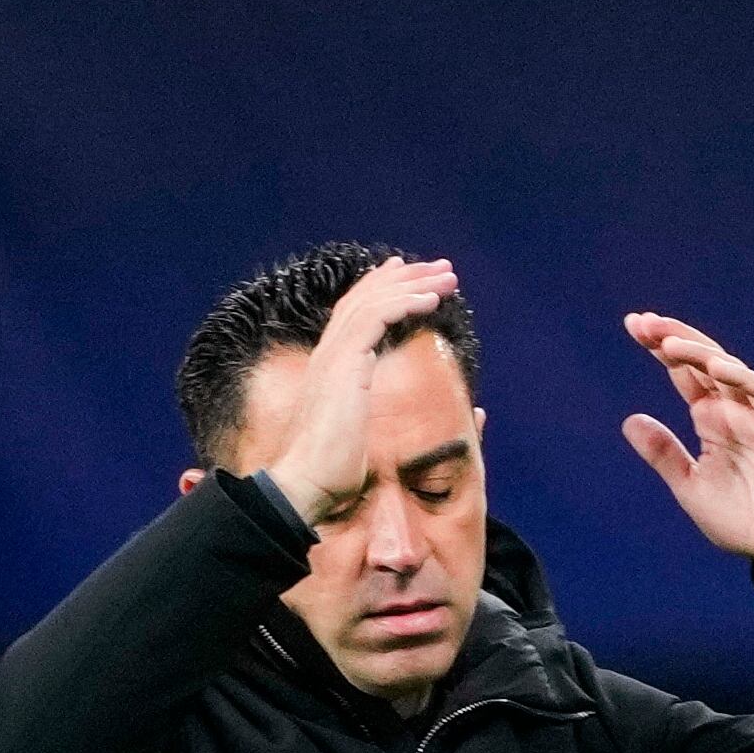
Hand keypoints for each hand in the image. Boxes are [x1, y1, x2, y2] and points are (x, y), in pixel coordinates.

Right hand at [262, 256, 458, 523]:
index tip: (409, 275)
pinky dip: (406, 303)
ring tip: (449, 278)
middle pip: (367, 297)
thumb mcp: (361, 440)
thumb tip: (402, 428)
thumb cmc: (331, 475)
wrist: (304, 484)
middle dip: (407, 279)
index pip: (355, 313)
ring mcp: (334, 355)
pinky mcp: (346, 362)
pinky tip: (433, 300)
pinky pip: (378, 317)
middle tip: (441, 268)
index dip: (381, 289)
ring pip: (376, 300)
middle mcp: (329, 353)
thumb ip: (379, 421)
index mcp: (330, 367)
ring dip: (416, 285)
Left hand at [621, 313, 753, 589]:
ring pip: (730, 372)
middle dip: (673, 339)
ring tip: (667, 344)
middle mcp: (735, 410)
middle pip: (703, 362)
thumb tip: (630, 420)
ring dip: (701, 353)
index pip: (685, 373)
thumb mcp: (690, 487)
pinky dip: (743, 379)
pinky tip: (717, 367)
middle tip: (642, 322)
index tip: (633, 326)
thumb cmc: (740, 519)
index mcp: (712, 420)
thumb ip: (664, 454)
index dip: (661, 348)